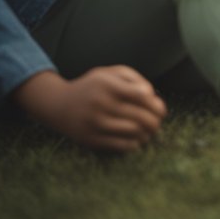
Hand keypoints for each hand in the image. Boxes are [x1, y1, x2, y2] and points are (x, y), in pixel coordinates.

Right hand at [14, 67, 166, 151]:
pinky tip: (137, 140)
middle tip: (158, 123)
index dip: (156, 105)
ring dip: (147, 134)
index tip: (161, 110)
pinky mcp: (90, 139)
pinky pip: (119, 145)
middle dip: (155, 121)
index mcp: (107, 85)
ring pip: (132, 132)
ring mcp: (94, 123)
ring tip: (150, 132)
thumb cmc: (92, 86)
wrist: (58, 104)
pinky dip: (134, 144)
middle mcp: (100, 104)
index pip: (141, 96)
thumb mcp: (110, 73)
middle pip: (139, 116)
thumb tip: (150, 95)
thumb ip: (134, 78)